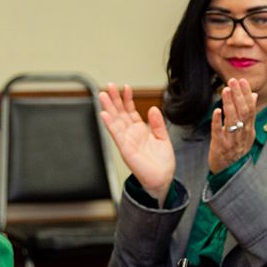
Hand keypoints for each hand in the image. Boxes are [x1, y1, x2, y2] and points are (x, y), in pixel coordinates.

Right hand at [98, 83, 175, 203]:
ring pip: (115, 121)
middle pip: (119, 113)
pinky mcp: (125, 149)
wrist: (162, 180)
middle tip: (109, 86)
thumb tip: (153, 108)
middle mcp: (130, 134)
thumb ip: (157, 124)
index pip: (130, 111)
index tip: (126, 87)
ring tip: (102, 95)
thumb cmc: (162, 163)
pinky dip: (110, 124)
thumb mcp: (163, 138)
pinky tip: (104, 114)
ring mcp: (126, 141)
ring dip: (108, 108)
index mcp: (139, 130)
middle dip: (114, 99)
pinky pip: (116, 135)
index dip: (127, 99)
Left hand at [208, 78, 257, 173]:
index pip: (250, 108)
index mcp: (249, 129)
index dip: (246, 94)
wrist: (230, 173)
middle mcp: (242, 134)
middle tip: (233, 81)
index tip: (242, 81)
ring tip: (225, 90)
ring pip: (232, 120)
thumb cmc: (237, 149)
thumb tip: (252, 95)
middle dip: (238, 96)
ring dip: (229, 104)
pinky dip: (218, 122)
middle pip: (243, 112)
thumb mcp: (247, 131)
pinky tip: (217, 111)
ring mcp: (231, 140)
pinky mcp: (220, 146)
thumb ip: (249, 113)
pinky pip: (219, 132)